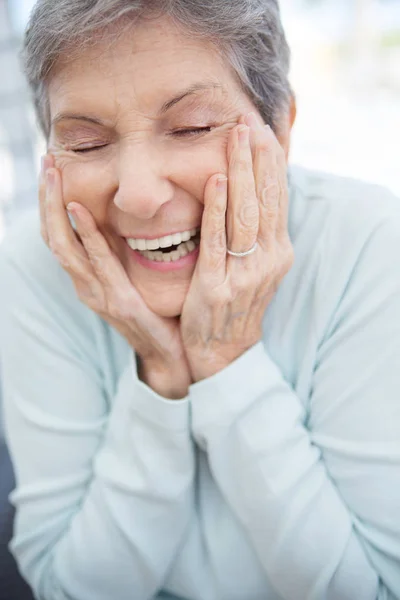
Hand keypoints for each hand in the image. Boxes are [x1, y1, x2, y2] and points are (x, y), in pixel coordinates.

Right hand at [39, 156, 191, 398]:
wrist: (169, 355)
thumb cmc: (155, 314)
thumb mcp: (132, 278)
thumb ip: (122, 252)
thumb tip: (123, 216)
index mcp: (88, 279)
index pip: (59, 236)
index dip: (50, 203)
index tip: (51, 168)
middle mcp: (86, 286)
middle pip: (54, 237)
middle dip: (47, 199)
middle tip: (47, 162)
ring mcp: (99, 295)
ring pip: (65, 248)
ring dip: (57, 209)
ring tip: (54, 176)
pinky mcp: (119, 302)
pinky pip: (99, 264)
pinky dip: (86, 236)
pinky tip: (80, 211)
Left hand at [180, 113, 293, 380]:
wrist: (222, 350)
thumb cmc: (235, 302)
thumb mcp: (255, 266)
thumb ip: (256, 232)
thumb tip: (253, 192)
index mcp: (278, 252)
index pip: (277, 200)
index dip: (271, 164)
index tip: (264, 131)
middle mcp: (268, 260)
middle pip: (263, 200)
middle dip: (256, 159)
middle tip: (248, 122)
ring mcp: (244, 273)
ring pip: (245, 214)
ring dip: (240, 172)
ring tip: (236, 138)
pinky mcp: (217, 285)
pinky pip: (218, 241)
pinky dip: (217, 209)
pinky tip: (216, 181)